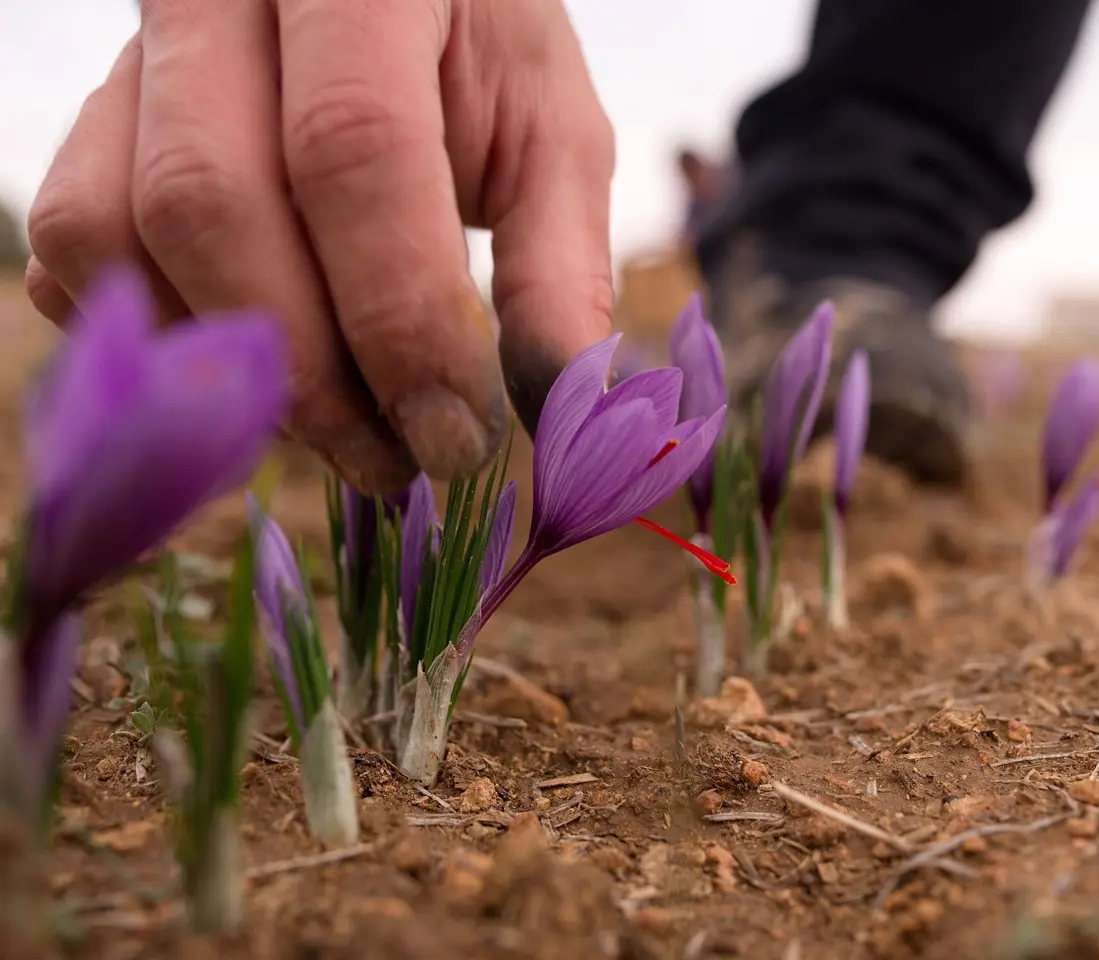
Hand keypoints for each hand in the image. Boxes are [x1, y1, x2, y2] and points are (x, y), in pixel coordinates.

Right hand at [25, 0, 614, 492]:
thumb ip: (558, 266)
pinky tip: (262, 364)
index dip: (398, 318)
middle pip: (210, 200)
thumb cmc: (479, 56)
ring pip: (110, 230)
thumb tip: (566, 412)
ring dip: (225, 368)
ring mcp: (129, 53)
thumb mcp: (549, 135)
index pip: (352, 150)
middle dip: (307, 372)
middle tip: (393, 463)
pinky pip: (73, 249)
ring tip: (338, 424)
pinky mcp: (91, 117)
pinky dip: (160, 337)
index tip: (454, 440)